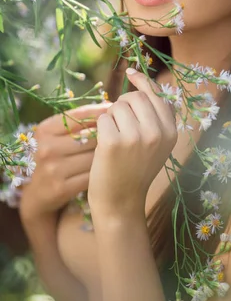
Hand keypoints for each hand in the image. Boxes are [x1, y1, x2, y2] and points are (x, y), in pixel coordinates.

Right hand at [19, 102, 112, 223]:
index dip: (100, 111)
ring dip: (108, 154)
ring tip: (116, 152)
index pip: (78, 115)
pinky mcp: (62, 188)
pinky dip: (103, 171)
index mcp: (45, 130)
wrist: (39, 192)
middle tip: (120, 135)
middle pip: (90, 136)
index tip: (114, 110)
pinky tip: (108, 169)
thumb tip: (111, 107)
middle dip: (107, 135)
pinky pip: (93, 175)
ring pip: (94, 156)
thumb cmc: (56, 157)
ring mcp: (53, 169)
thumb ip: (78, 123)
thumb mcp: (57, 136)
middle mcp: (47, 148)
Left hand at [87, 69, 177, 219]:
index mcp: (171, 131)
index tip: (131, 72)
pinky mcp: (114, 142)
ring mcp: (137, 137)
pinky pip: (103, 118)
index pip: (157, 95)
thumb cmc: (136, 170)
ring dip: (111, 118)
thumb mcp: (157, 145)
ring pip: (117, 106)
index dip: (143, 82)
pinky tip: (105, 147)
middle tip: (120, 125)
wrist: (121, 202)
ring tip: (115, 140)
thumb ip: (158, 118)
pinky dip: (100, 129)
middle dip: (123, 104)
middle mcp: (158, 132)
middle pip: (136, 97)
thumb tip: (146, 85)